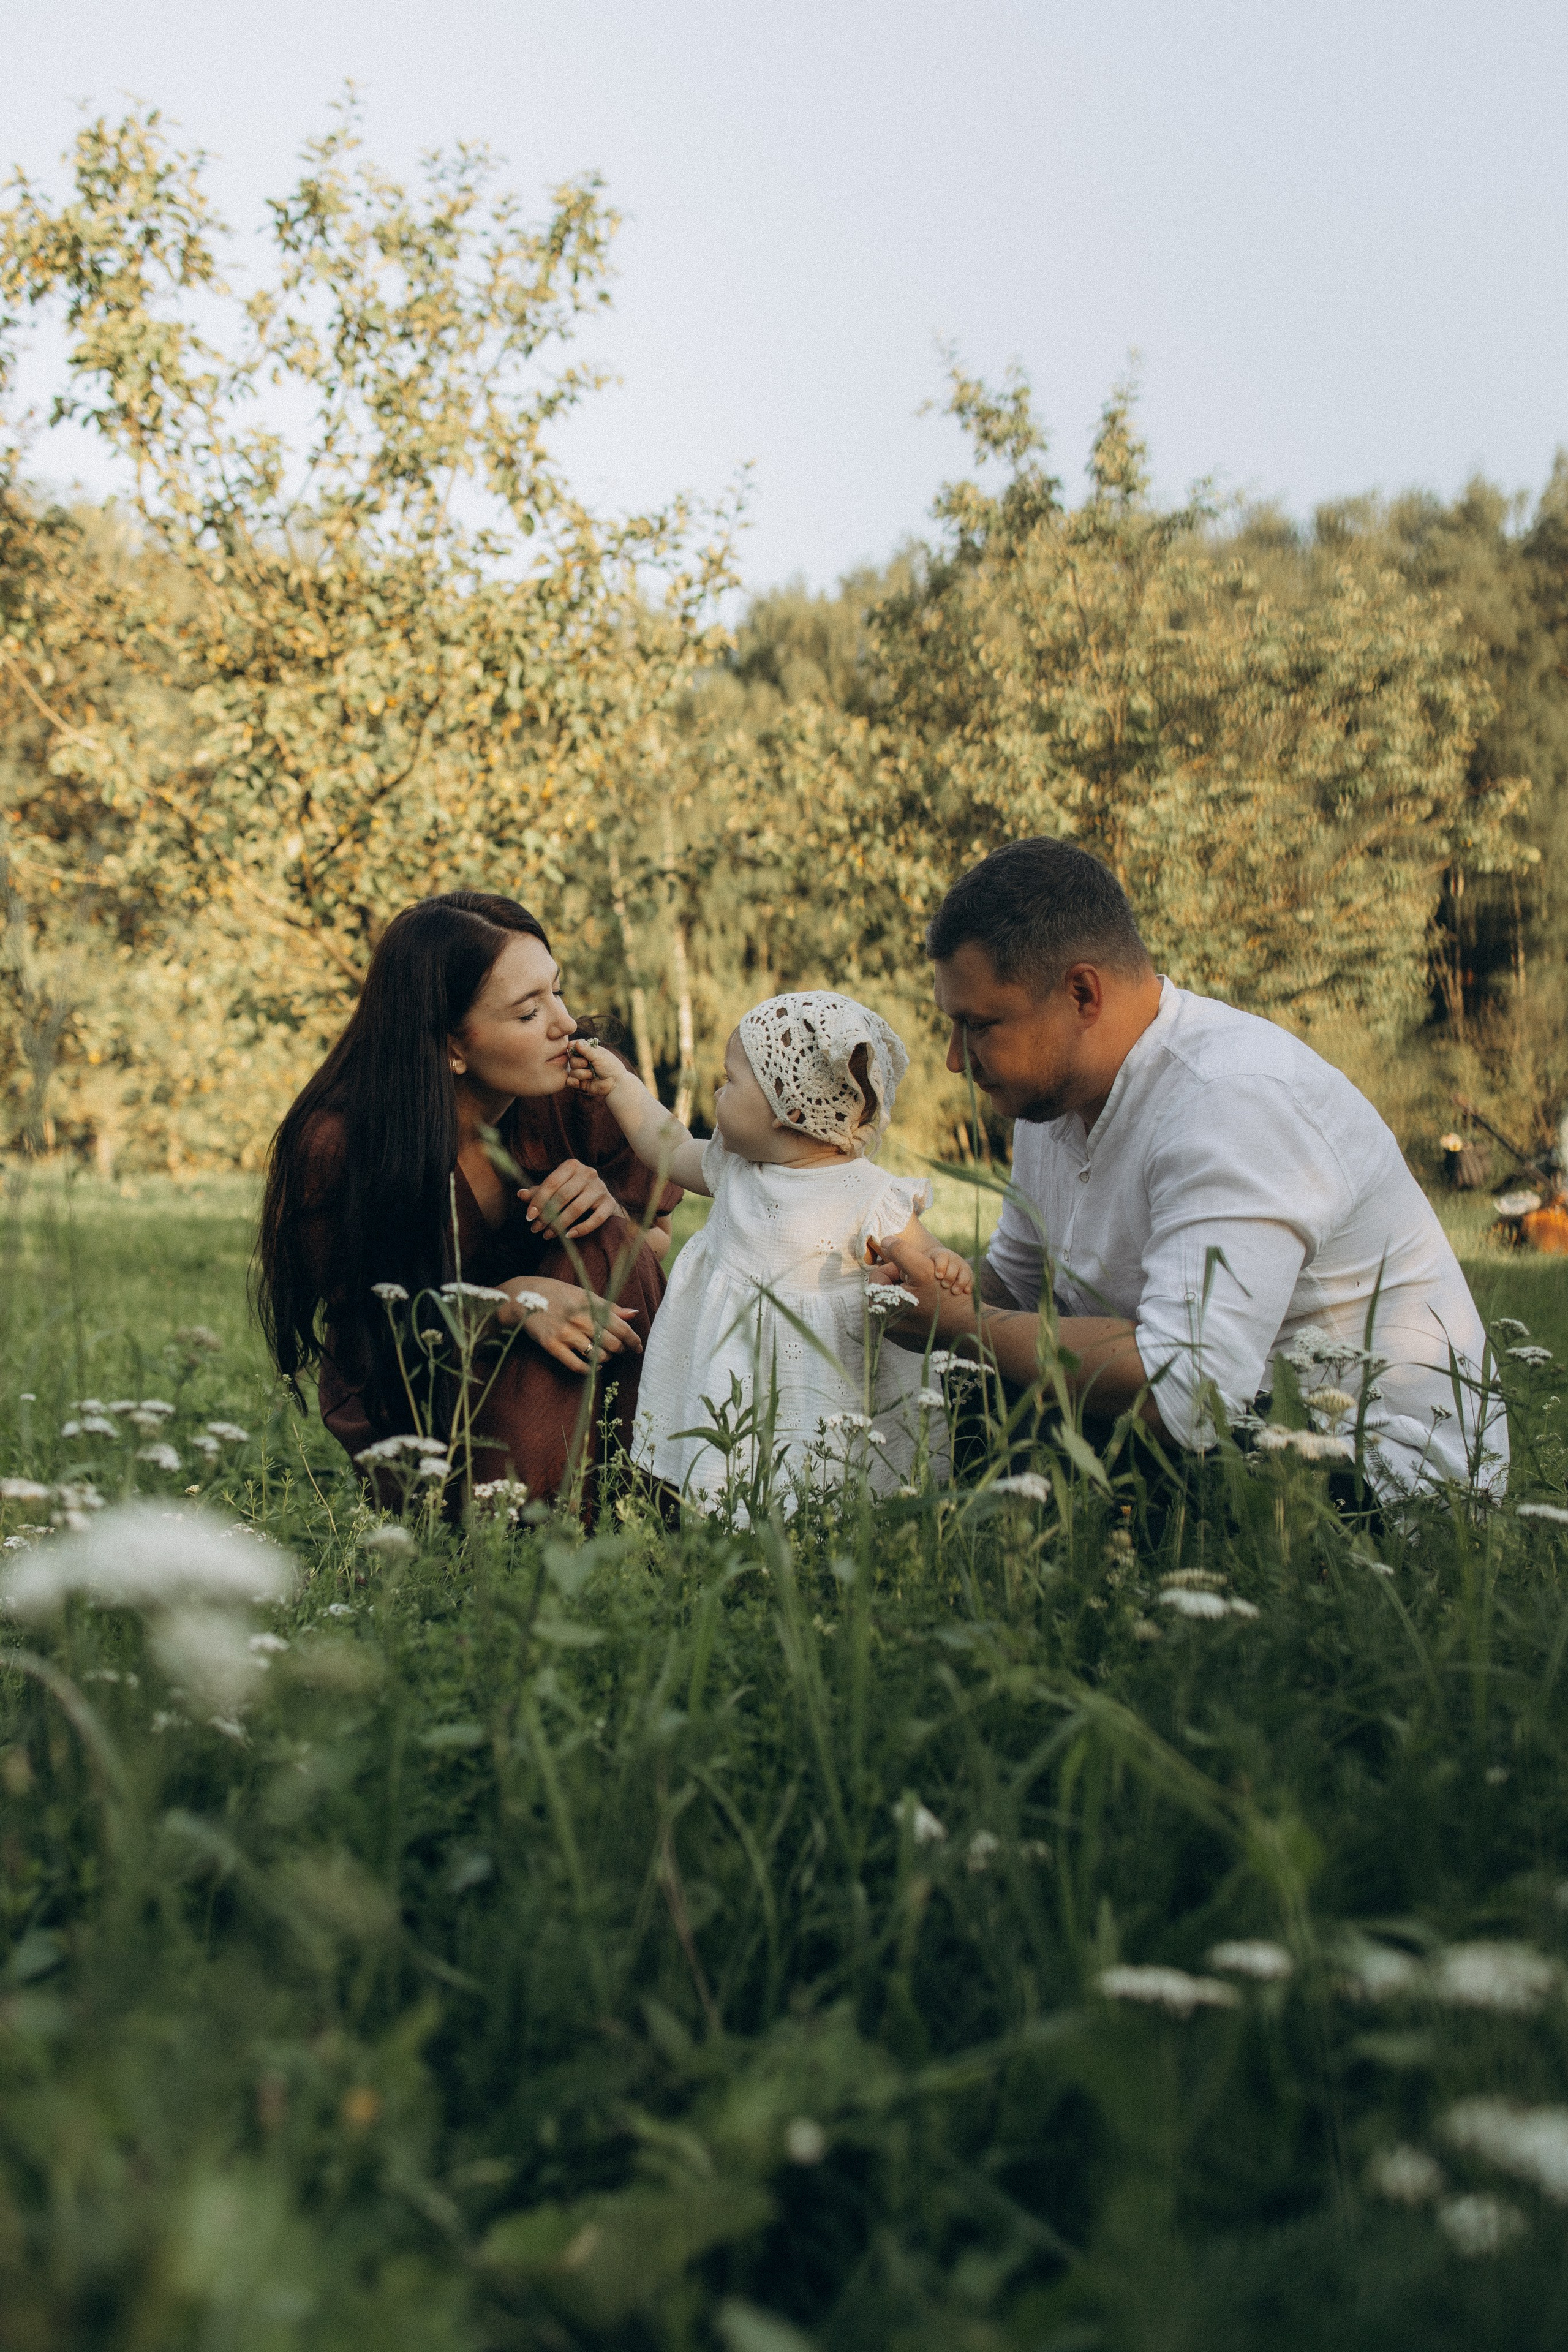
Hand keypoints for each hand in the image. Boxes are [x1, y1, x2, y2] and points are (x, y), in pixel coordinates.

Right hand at [506, 1276, 642, 1372]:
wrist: (523, 1297)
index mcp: (590, 1304)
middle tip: (619, 1351)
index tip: (637, 1347)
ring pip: (598, 1355)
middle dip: (620, 1350)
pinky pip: (577, 1365)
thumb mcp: (583, 1294)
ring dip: (605, 1358)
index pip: (621, 1327)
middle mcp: (580, 1319)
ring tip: (603, 1355)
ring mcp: (566, 1333)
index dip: (633, 1340)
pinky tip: (593, 1366)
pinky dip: (589, 1369)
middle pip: (612, 1344)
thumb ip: (609, 1306)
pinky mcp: (552, 1345)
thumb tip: (633, 1314)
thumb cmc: (557, 1294)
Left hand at [518, 1157, 621, 1241]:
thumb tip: (520, 1194)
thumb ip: (538, 1191)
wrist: (600, 1195)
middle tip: (536, 1229)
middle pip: (563, 1196)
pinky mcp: (609, 1203)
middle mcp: (588, 1173)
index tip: (528, 1217)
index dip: (538, 1200)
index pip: (551, 1183)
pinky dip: (582, 1229)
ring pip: (577, 1208)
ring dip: (560, 1224)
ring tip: (548, 1234)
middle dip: (547, 1215)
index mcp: (572, 1165)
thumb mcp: (555, 1187)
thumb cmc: (572, 1190)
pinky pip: (596, 1219)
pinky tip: (569, 1235)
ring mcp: (601, 1188)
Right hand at [563, 1038, 622, 1097]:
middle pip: (571, 1060)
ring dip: (581, 1073)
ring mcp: (582, 1072)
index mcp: (589, 1052)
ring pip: (572, 1071)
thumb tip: (577, 1042)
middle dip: (578, 1062)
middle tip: (586, 1063)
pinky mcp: (581, 1083)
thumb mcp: (599, 1056)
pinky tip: (578, 1082)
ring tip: (591, 1075)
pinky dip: (572, 1082)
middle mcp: (584, 1061)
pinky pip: (570, 1081)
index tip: (571, 1047)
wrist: (615, 1083)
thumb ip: (587, 1050)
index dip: (572, 1047)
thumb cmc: (610, 1067)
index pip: (576, 1047)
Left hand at [865, 1231, 977, 1349]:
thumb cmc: (945, 1297)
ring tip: (926, 1292)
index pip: (877, 1277)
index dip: (895, 1267)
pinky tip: (930, 1306)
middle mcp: (884, 1326)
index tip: (913, 1270)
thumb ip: (901, 1252)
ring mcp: (896, 1337)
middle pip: (886, 1292)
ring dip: (908, 1294)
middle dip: (901, 1282)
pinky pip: (906, 1318)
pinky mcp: (909, 1343)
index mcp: (881, 1308)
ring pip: (896, 1305)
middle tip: (920, 1280)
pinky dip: (915, 1309)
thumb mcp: (923, 1268)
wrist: (968, 1327)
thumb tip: (886, 1241)